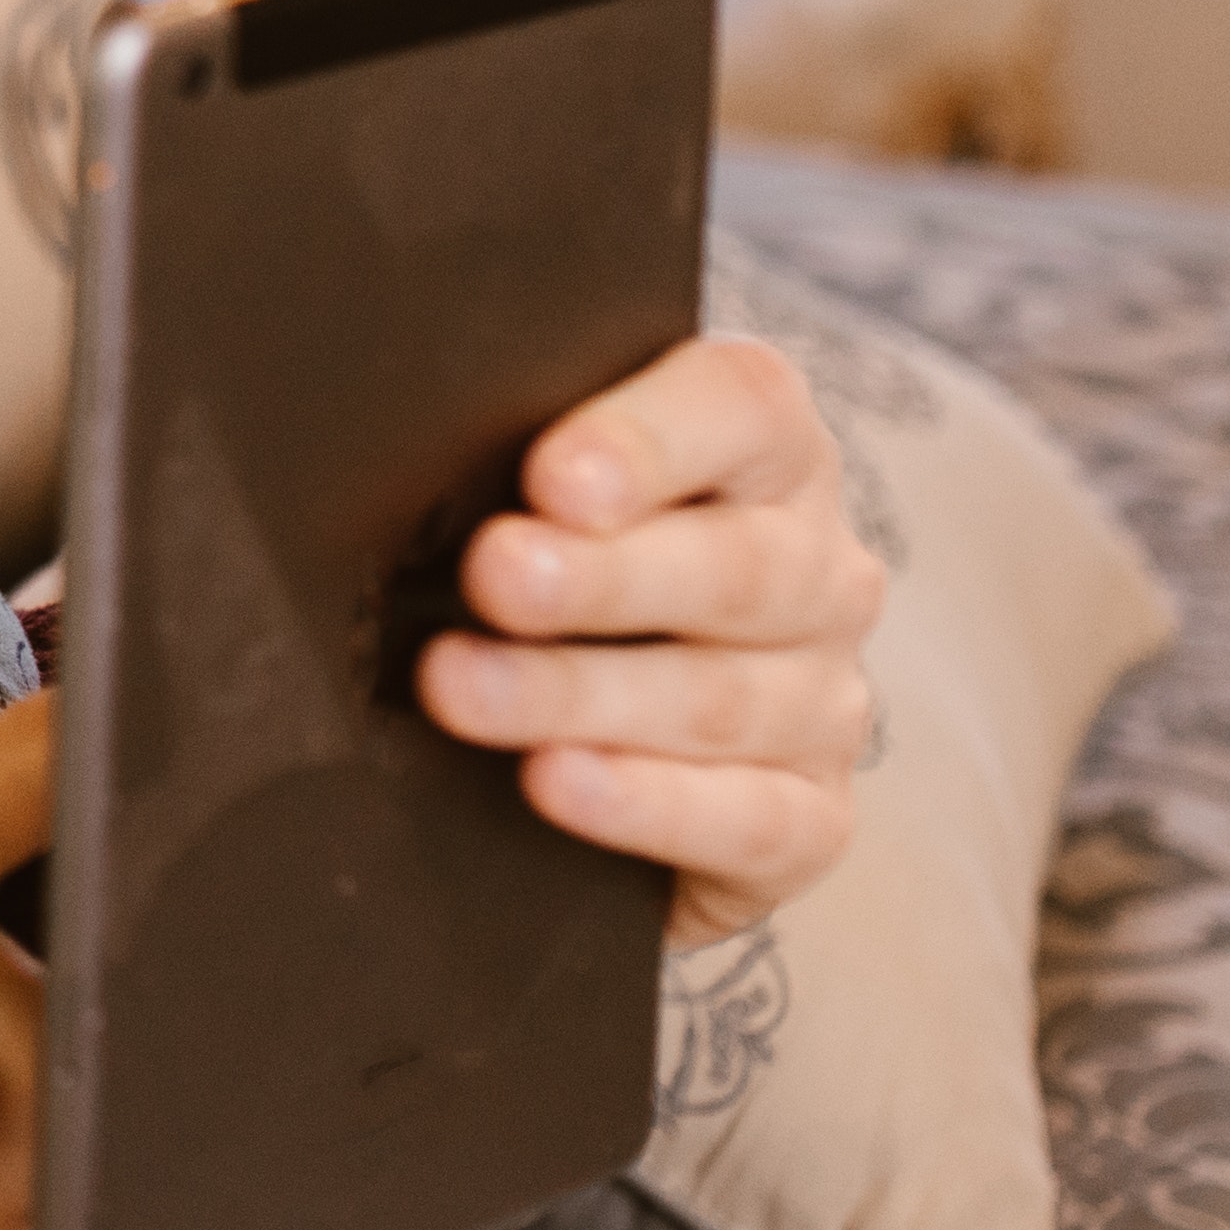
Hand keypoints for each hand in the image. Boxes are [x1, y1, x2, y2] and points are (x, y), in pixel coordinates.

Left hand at [426, 333, 883, 945]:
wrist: (638, 754)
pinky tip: (555, 781)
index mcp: (767, 456)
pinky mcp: (812, 816)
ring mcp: (823, 701)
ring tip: (461, 688)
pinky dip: (644, 803)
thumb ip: (523, 466)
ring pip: (715, 699)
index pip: (742, 410)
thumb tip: (407, 449)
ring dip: (578, 694)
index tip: (551, 478)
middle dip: (600, 577)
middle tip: (494, 576)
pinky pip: (748, 819)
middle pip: (731, 568)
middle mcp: (816, 573)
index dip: (649, 440)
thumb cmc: (571, 577)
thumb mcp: (553, 498)